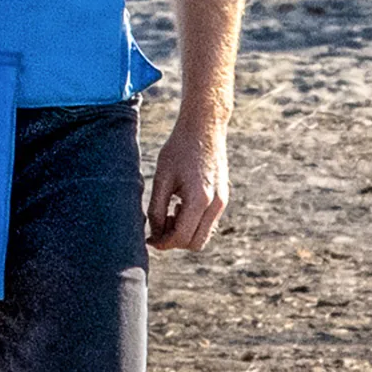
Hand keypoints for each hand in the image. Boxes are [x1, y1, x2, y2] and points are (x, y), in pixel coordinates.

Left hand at [148, 118, 228, 250]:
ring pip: (203, 235)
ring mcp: (222, 202)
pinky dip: (192, 222)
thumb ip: (156, 208)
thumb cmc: (178, 149)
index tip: (148, 239)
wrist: (204, 128)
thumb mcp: (162, 178)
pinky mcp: (223, 198)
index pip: (182, 237)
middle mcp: (216, 205)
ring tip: (168, 210)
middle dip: (174, 240)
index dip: (163, 242)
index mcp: (200, 199)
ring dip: (184, 231)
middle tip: (157, 224)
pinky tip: (179, 204)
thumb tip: (154, 234)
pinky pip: (208, 223)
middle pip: (195, 243)